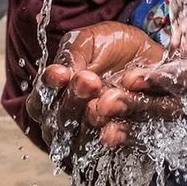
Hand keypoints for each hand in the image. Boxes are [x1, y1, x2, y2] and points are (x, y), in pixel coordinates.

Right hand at [26, 22, 165, 150]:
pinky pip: (115, 145)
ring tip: (106, 99)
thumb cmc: (109, 44)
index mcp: (55, 95)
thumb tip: (59, 74)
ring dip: (93, 118)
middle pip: (59, 123)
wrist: (147, 52)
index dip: (47, 90)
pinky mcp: (122, 141)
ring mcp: (94, 133)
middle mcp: (70, 119)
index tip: (60, 73)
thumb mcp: (86, 40)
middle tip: (89, 80)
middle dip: (72, 101)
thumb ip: (71, 55)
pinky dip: (116, 135)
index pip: (39, 102)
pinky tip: (115, 127)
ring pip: (83, 140)